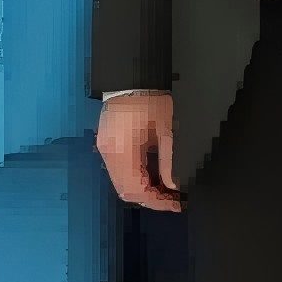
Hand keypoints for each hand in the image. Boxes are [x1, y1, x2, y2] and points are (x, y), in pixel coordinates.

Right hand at [95, 89, 180, 213]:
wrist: (133, 78)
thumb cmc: (151, 100)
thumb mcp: (166, 131)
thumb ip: (168, 161)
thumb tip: (173, 185)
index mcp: (122, 150)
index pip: (137, 189)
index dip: (157, 201)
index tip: (176, 203)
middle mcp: (108, 154)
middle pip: (126, 191)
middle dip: (150, 199)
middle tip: (173, 200)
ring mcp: (104, 149)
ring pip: (120, 184)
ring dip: (142, 191)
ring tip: (165, 191)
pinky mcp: (106, 145)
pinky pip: (118, 172)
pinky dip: (135, 180)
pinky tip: (152, 178)